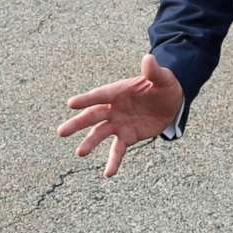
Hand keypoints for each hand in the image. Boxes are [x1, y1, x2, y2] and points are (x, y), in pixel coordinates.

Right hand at [58, 53, 184, 177]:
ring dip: (90, 143)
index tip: (71, 104)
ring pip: (100, 134)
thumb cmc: (164, 85)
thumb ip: (153, 71)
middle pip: (93, 116)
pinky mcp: (127, 136)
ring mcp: (118, 123)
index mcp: (118, 91)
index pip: (100, 95)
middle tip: (61, 132)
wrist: (171, 102)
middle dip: (78, 124)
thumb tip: (148, 58)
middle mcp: (113, 108)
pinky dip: (113, 162)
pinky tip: (108, 174)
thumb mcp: (162, 78)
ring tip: (80, 153)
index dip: (86, 99)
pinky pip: (117, 150)